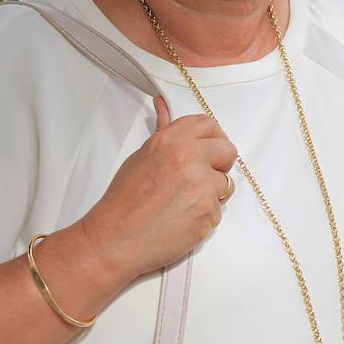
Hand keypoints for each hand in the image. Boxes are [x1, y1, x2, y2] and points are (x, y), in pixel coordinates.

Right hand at [79, 97, 237, 284]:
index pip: (208, 125)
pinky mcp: (209, 212)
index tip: (208, 147)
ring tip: (184, 201)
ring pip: (226, 183)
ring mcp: (202, 186)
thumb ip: (163, 132)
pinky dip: (204, 216)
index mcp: (172, 140)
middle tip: (200, 176)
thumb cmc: (124, 199)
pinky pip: (218, 210)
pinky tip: (182, 219)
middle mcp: (190, 158)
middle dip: (219, 163)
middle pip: (228, 151)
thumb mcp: (142, 156)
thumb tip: (163, 105)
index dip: (212, 137)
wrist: (115, 238)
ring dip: (212, 192)